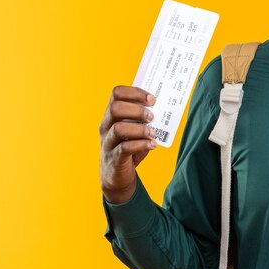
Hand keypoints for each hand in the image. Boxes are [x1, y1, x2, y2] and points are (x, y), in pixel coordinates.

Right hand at [99, 85, 157, 203]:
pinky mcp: (114, 157)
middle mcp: (106, 126)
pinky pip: (125, 148)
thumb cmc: (129, 148)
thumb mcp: (135, 130)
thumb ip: (143, 119)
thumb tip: (162, 108)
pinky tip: (152, 145)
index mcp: (111, 115)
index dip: (135, 92)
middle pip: (115, 108)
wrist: (116, 176)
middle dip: (137, 110)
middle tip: (151, 117)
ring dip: (140, 129)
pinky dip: (142, 144)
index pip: (116, 93)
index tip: (151, 99)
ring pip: (118, 128)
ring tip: (152, 133)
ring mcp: (108, 142)